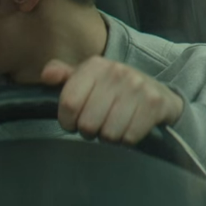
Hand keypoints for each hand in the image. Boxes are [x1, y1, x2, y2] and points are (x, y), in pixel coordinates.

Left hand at [40, 56, 184, 144]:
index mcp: (95, 66)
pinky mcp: (155, 104)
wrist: (157, 92)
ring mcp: (138, 87)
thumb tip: (47, 75)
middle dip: (88, 131)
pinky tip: (127, 129)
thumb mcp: (86, 77)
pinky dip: (126, 140)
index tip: (71, 123)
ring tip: (111, 127)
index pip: (68, 103)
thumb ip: (63, 75)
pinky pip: (129, 137)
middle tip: (95, 126)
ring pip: (108, 133)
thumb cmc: (112, 89)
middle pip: (87, 122)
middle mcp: (116, 72)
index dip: (66, 121)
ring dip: (107, 137)